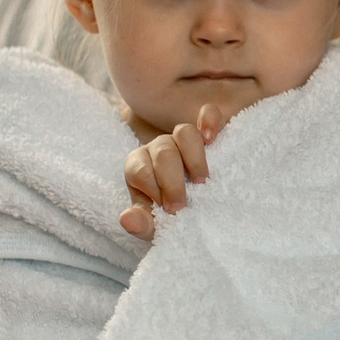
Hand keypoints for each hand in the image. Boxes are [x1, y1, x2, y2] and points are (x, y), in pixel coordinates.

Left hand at [120, 104, 224, 240]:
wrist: (193, 211)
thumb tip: (126, 219)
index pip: (140, 170)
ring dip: (194, 157)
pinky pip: (208, 114)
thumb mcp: (154, 225)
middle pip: (163, 152)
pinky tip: (212, 139)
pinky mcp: (208, 132)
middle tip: (182, 207)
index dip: (154, 190)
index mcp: (139, 167)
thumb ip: (140, 224)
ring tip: (201, 180)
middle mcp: (158, 148)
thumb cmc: (170, 216)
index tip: (170, 212)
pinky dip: (209, 121)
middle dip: (172, 181)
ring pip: (183, 132)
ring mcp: (182, 138)